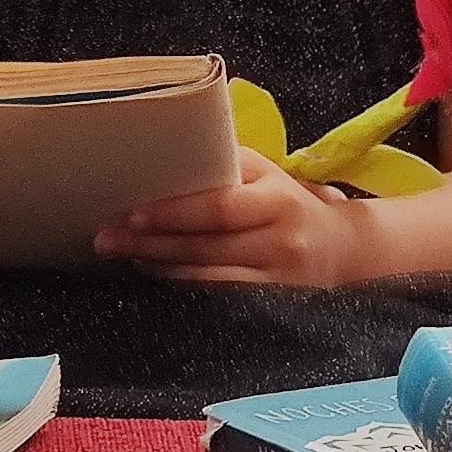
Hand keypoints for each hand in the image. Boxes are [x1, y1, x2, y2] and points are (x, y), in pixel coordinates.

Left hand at [96, 151, 366, 288]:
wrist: (344, 251)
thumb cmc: (288, 204)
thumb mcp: (268, 175)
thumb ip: (226, 163)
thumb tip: (165, 148)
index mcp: (277, 198)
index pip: (221, 206)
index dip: (175, 212)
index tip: (134, 212)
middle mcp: (280, 238)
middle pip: (207, 244)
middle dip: (151, 242)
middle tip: (107, 238)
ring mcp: (276, 276)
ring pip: (207, 275)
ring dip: (159, 266)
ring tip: (122, 254)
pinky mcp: (271, 303)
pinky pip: (217, 297)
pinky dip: (181, 285)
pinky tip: (153, 273)